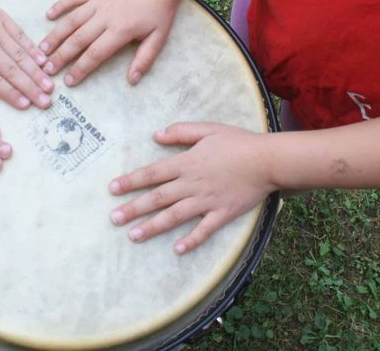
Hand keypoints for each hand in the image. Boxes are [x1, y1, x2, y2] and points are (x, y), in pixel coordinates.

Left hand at [0, 0, 53, 109]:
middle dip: (30, 87)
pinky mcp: (3, 19)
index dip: (11, 93)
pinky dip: (33, 49)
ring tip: (50, 85)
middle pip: (12, 70)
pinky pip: (21, 36)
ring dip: (36, 71)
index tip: (26, 105)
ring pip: (20, 55)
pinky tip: (44, 60)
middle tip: (46, 102)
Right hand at [40, 0, 181, 85]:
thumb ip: (144, 59)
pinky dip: (60, 5)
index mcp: (120, 30)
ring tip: (42, 49)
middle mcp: (105, 16)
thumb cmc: (160, 9)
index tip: (68, 81)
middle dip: (61, 56)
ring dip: (55, 35)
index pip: (95, 54)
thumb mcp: (159, 37)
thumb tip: (132, 80)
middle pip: (78, 39)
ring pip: (71, 20)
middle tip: (46, 70)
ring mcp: (98, 1)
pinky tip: (48, 15)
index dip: (80, 68)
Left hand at [108, 122, 273, 253]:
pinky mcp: (222, 214)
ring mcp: (207, 201)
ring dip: (152, 227)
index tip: (112, 189)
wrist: (267, 160)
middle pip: (157, 198)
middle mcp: (192, 184)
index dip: (131, 181)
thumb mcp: (208, 129)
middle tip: (113, 219)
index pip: (152, 174)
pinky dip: (191, 240)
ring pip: (174, 216)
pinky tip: (177, 250)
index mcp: (187, 163)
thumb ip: (181, 131)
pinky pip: (204, 230)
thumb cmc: (238, 142)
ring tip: (133, 236)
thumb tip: (157, 135)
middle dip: (133, 208)